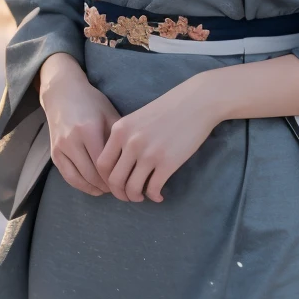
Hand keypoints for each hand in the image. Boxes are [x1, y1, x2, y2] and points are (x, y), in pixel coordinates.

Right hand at [39, 54, 119, 195]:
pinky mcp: (54, 154)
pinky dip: (82, 186)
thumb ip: (120, 138)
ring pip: (79, 179)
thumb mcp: (110, 114)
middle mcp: (72, 140)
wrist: (62, 93)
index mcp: (88, 130)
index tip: (129, 181)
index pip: (104, 164)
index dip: (117, 177)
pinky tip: (95, 187)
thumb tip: (136, 162)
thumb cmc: (91, 102)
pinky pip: (68, 177)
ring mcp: (60, 148)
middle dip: (109, 186)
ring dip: (96, 189)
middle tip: (123, 189)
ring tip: (110, 190)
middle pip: (92, 175)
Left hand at [95, 76, 221, 202]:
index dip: (105, 179)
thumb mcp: (137, 118)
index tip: (115, 184)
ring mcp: (149, 153)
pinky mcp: (168, 162)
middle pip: (114, 180)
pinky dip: (154, 196)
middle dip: (119, 193)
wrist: (197, 102)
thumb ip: (124, 137)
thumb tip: (118, 164)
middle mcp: (131, 142)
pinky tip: (158, 196)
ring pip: (132, 188)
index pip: (102, 164)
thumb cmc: (168, 109)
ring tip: (142, 196)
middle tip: (127, 196)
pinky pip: (153, 188)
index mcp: (120, 130)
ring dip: (135, 197)